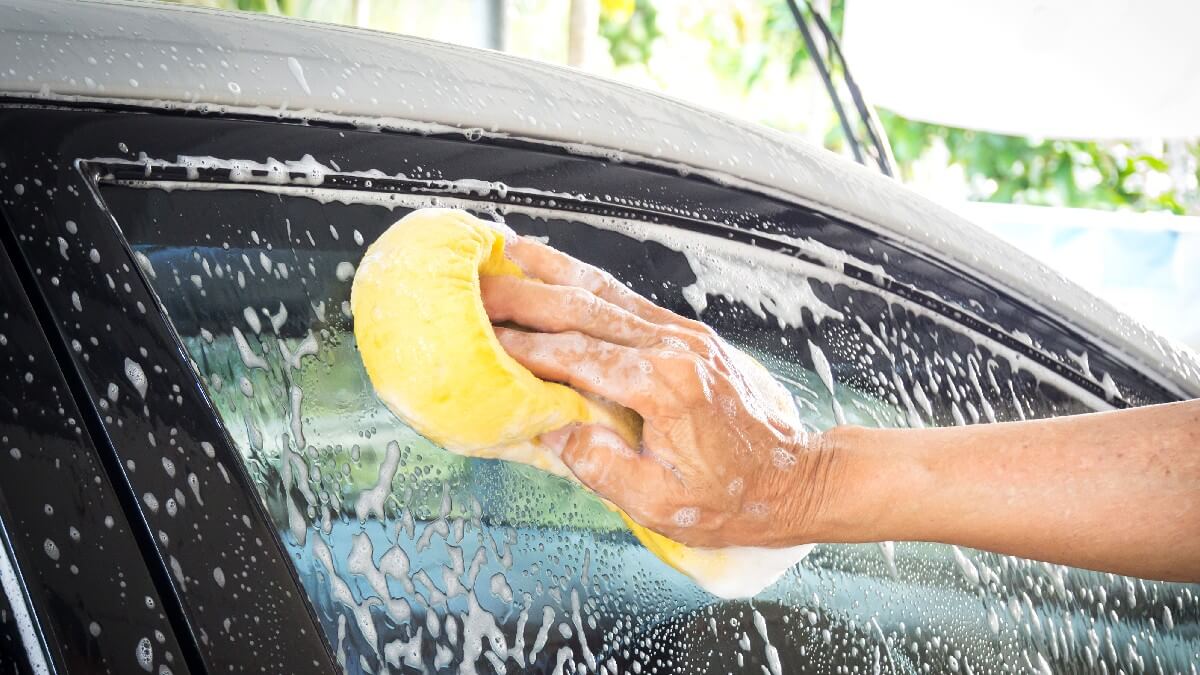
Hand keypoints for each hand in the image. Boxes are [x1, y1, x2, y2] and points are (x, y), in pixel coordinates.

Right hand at [480, 237, 837, 547]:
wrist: (797, 479)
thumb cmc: (733, 500)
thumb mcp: (661, 504)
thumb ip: (602, 466)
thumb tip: (553, 429)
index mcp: (665, 387)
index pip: (577, 356)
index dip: (524, 347)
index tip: (480, 338)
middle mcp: (675, 347)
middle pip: (584, 310)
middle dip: (524, 296)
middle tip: (474, 286)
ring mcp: (684, 334)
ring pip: (607, 292)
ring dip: (553, 270)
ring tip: (506, 251)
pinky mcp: (690, 334)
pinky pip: (629, 300)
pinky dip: (589, 280)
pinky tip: (561, 269)